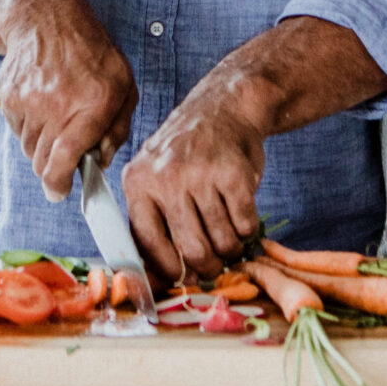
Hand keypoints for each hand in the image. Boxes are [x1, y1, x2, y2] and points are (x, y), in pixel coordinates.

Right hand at [0, 0, 137, 201]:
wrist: (47, 18)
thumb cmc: (92, 53)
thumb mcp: (124, 84)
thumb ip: (118, 128)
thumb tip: (101, 162)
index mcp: (95, 102)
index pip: (65, 158)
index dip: (58, 184)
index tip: (59, 191)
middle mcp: (59, 103)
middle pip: (42, 163)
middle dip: (53, 166)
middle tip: (64, 149)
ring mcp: (29, 100)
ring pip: (28, 149)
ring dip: (41, 144)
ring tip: (55, 115)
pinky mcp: (9, 97)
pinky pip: (15, 131)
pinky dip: (27, 126)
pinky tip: (41, 102)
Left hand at [121, 74, 267, 282]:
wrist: (224, 107)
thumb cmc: (188, 152)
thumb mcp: (155, 175)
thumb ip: (153, 219)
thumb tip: (162, 276)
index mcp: (138, 182)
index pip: (148, 243)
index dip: (169, 269)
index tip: (183, 278)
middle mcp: (165, 177)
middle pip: (190, 248)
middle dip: (207, 267)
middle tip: (215, 267)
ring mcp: (200, 174)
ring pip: (221, 240)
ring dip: (231, 248)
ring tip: (231, 239)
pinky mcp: (233, 173)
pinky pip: (244, 224)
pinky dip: (248, 229)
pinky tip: (242, 214)